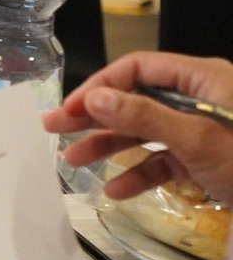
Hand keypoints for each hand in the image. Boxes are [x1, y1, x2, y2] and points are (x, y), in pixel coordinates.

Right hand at [43, 52, 232, 202]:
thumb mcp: (198, 139)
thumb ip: (144, 116)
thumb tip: (94, 97)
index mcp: (203, 79)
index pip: (138, 69)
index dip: (101, 86)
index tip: (70, 108)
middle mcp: (200, 100)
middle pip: (136, 100)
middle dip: (95, 116)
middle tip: (53, 129)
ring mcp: (204, 132)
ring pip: (145, 132)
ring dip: (109, 146)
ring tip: (73, 161)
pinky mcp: (208, 161)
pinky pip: (164, 161)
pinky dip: (140, 174)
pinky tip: (116, 190)